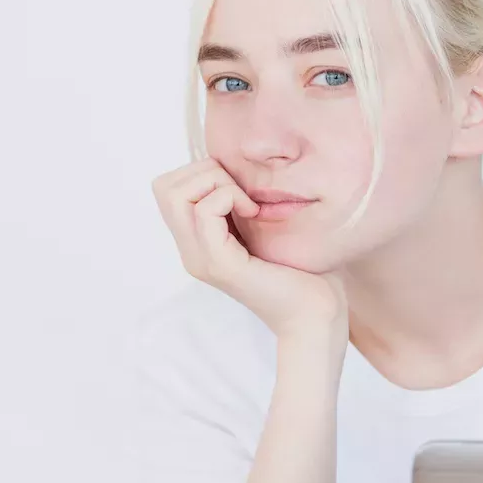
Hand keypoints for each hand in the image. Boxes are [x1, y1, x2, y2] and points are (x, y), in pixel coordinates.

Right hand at [152, 159, 346, 339]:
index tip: (241, 190)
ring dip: (217, 184)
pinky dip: (228, 198)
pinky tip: (254, 214)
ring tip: (248, 205)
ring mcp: (201, 260)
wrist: (317, 314)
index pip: (169, 188)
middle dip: (205, 172)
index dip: (202, 174)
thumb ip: (245, 205)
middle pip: (164, 187)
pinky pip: (204, 212)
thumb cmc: (304, 271)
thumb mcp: (267, 229)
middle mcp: (192, 252)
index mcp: (199, 243)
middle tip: (242, 194)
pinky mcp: (220, 265)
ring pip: (176, 195)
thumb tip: (241, 168)